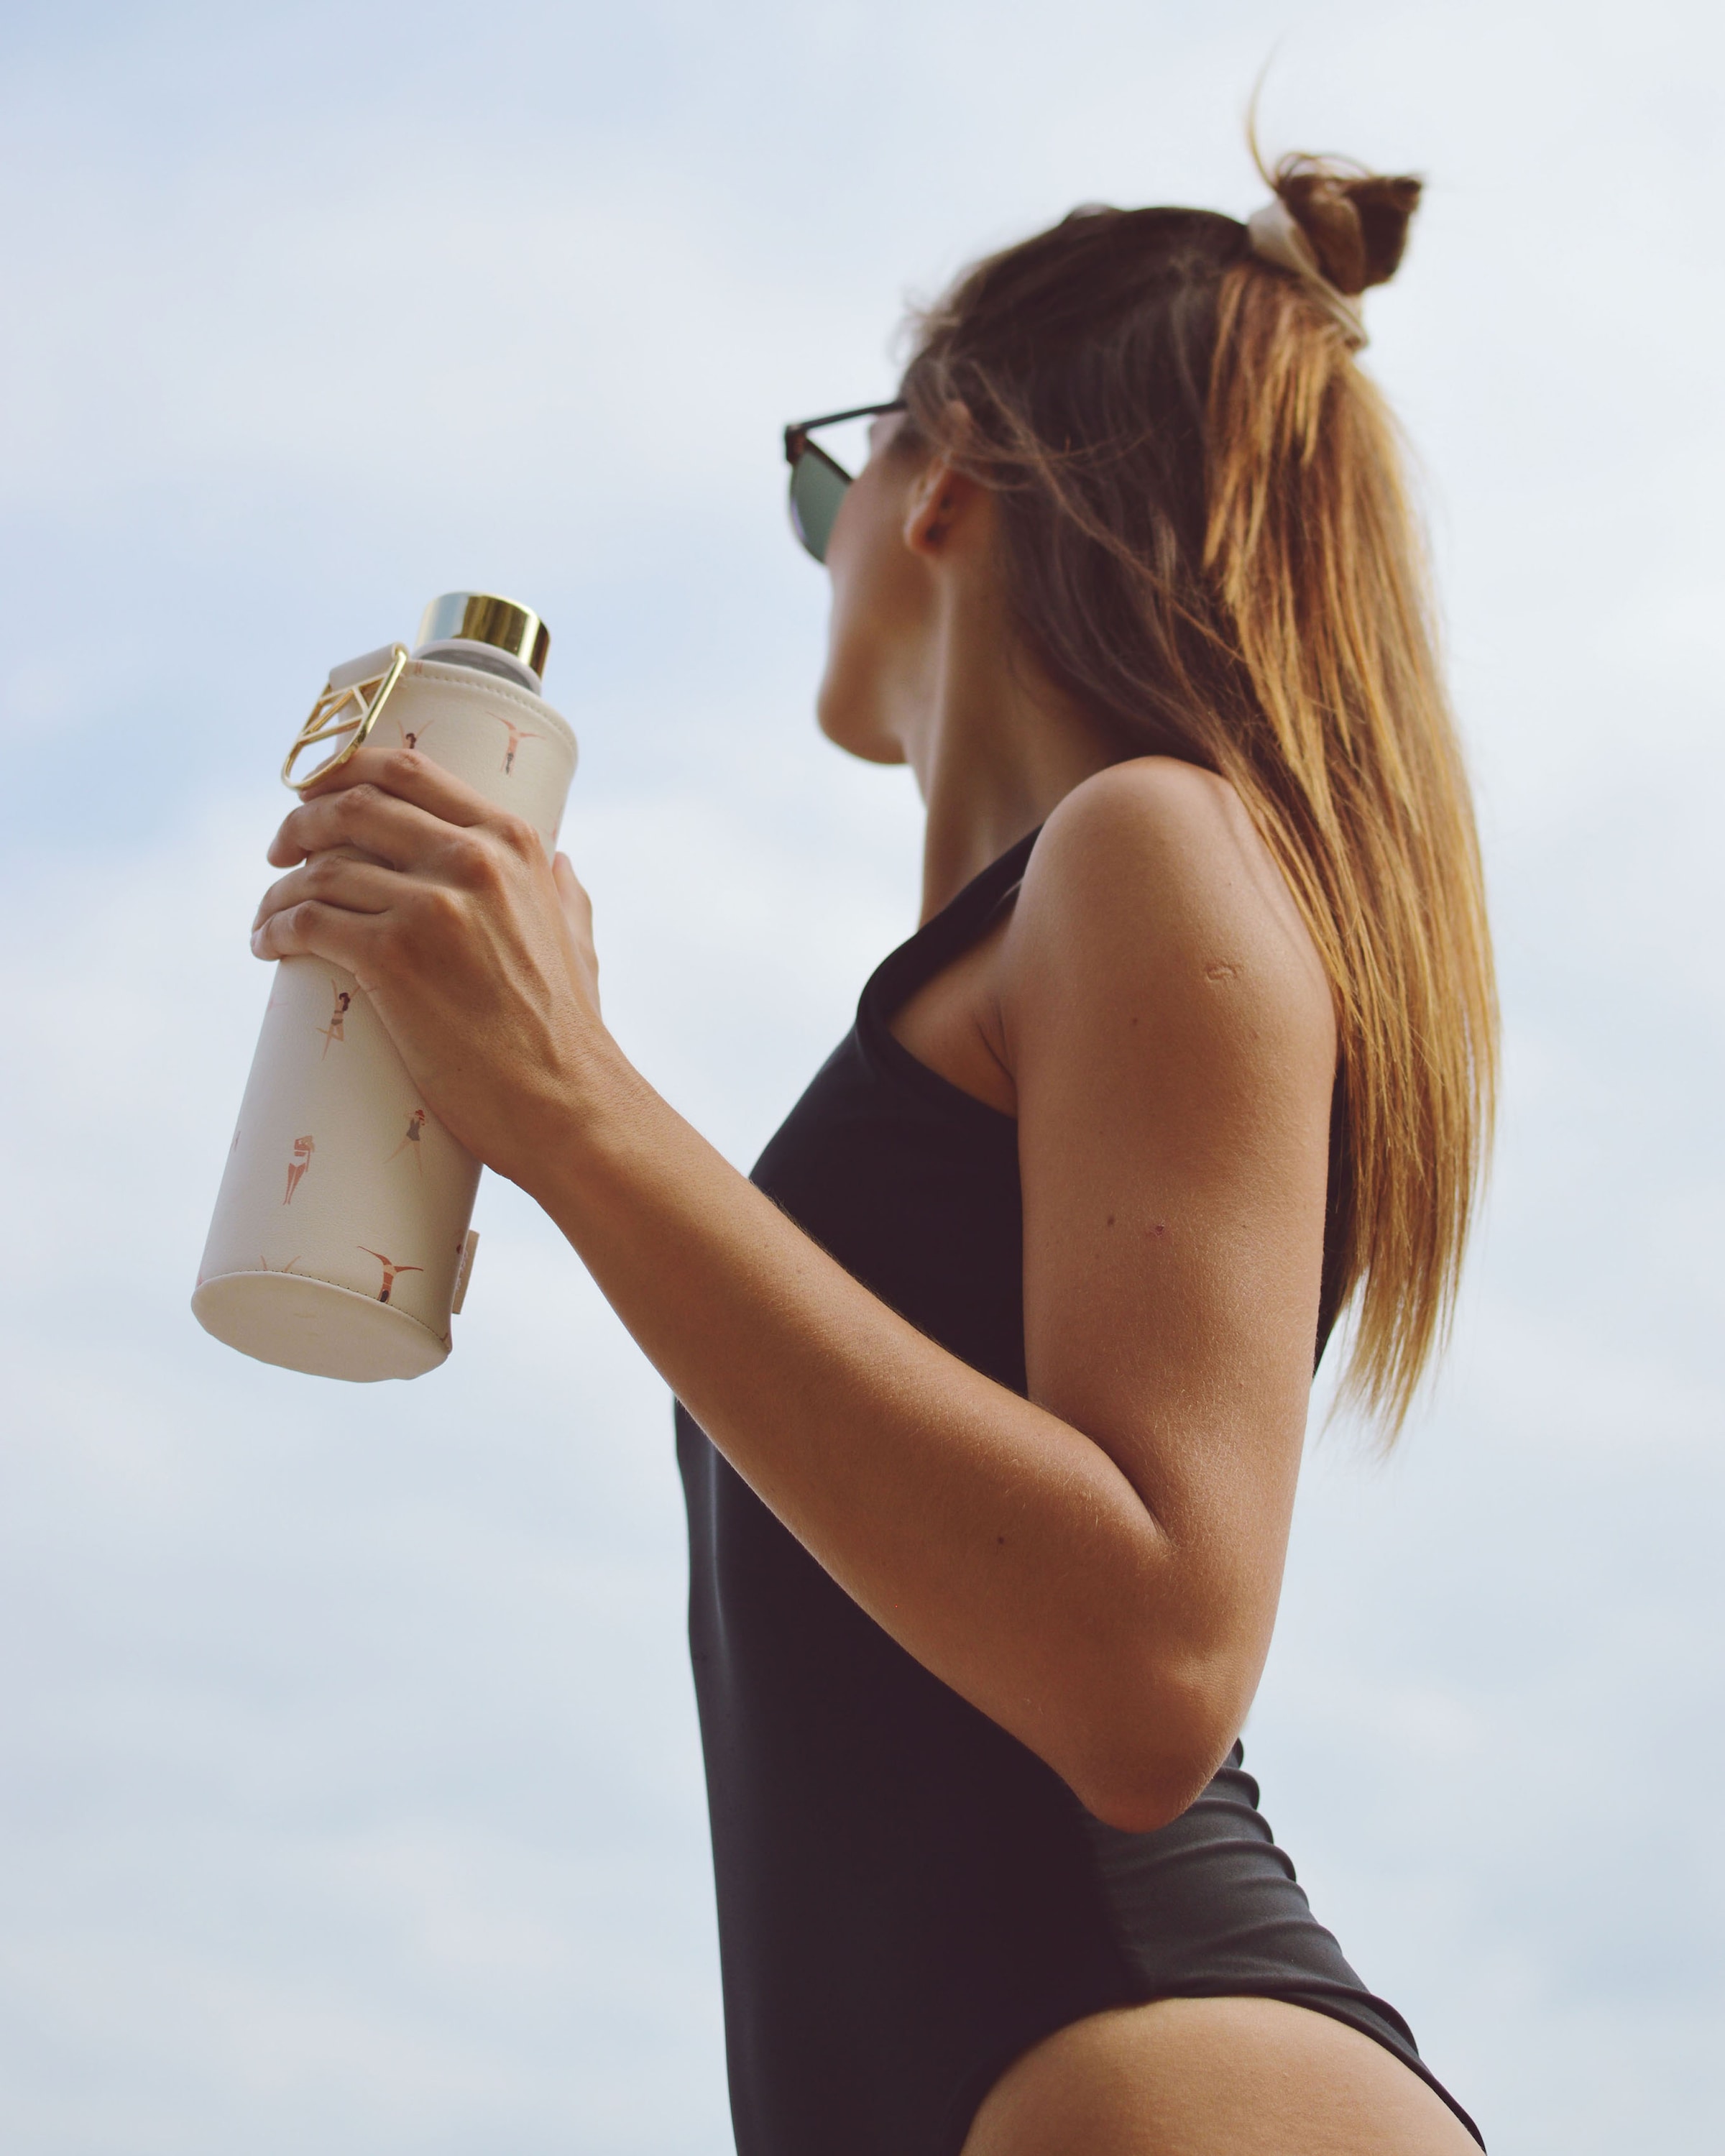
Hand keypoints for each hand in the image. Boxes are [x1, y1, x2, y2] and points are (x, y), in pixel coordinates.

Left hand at [250, 745, 609, 1189]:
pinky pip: (308, 921)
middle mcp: (471, 859)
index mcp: (511, 842)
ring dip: (279, 890)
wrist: (566, 1102)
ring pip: (321, 871)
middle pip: (352, 809)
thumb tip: (562, 864)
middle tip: (280, 851)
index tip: (313, 793)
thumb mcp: (577, 939)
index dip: (343, 771)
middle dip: (300, 823)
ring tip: (269, 915)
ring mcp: (431, 908)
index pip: (407, 771)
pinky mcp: (393, 960)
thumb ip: (565, 894)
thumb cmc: (570, 1033)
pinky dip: (275, 928)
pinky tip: (268, 943)